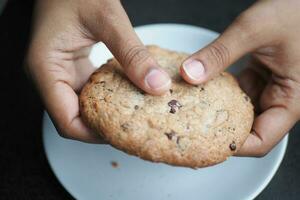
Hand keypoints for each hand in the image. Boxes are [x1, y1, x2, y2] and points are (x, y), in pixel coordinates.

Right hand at [26, 0, 170, 142]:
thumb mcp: (107, 19)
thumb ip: (132, 53)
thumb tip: (155, 84)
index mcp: (46, 69)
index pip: (66, 121)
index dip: (94, 133)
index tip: (122, 133)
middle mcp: (50, 76)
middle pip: (74, 119)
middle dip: (103, 127)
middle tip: (132, 128)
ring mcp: (61, 73)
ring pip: (82, 108)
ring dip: (106, 114)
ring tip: (133, 115)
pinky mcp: (73, 69)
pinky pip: (88, 93)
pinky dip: (106, 98)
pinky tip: (126, 94)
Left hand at [180, 0, 299, 155]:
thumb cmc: (295, 9)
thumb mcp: (255, 30)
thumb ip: (220, 53)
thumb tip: (189, 74)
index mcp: (291, 100)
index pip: (261, 140)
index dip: (233, 147)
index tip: (204, 143)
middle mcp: (283, 98)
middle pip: (250, 129)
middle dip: (222, 130)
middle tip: (193, 128)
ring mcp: (273, 87)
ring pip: (242, 110)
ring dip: (220, 109)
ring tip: (194, 110)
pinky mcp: (263, 75)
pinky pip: (241, 91)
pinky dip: (223, 91)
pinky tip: (205, 86)